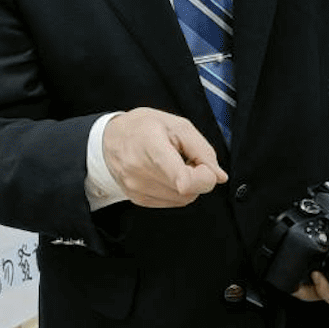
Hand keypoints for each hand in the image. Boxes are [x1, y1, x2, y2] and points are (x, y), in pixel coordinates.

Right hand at [103, 108, 225, 206]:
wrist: (110, 138)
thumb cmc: (143, 127)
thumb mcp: (178, 125)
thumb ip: (203, 151)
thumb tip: (219, 177)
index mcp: (152, 147)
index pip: (184, 181)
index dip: (204, 177)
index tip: (204, 166)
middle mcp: (140, 172)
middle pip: (189, 191)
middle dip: (198, 177)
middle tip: (188, 159)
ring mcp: (136, 188)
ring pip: (183, 199)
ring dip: (189, 185)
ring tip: (176, 164)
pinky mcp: (137, 199)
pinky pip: (172, 202)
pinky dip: (177, 190)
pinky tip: (167, 174)